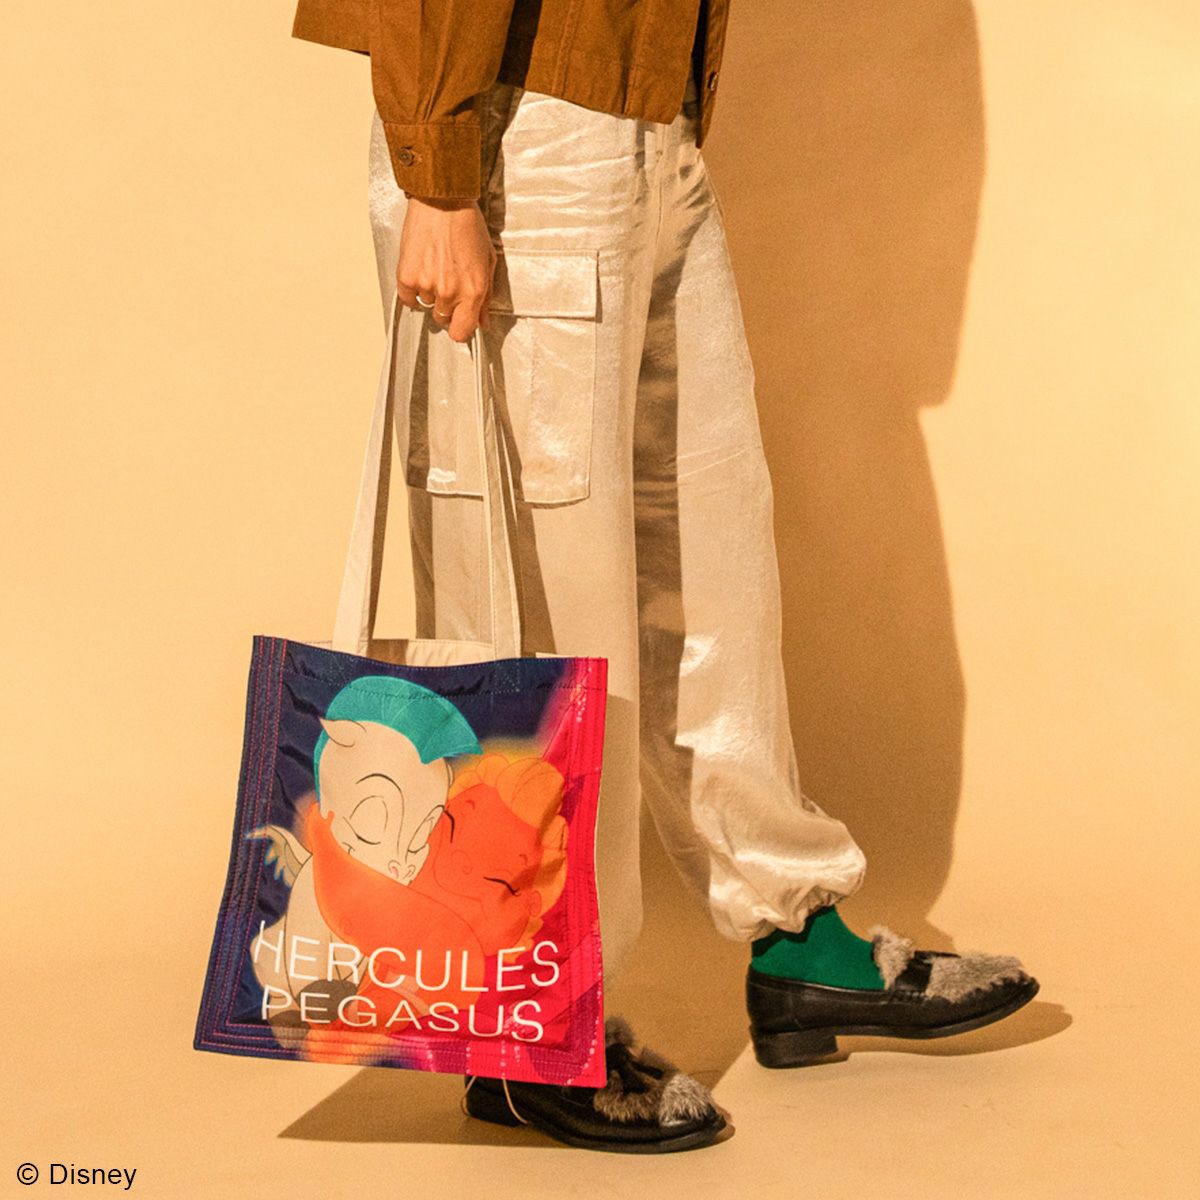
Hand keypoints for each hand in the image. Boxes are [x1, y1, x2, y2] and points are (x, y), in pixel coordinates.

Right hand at [396, 196, 496, 342]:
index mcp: (473, 291)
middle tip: (448, 282)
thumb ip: (485, 297)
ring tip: (436, 267)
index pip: (462, 332)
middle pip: (442, 320)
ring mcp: (426, 284)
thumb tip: (483, 322)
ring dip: (430, 293)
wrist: (442, 201)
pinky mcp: (406, 275)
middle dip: (446, 307)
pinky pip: (408, 298)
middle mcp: (449, 292)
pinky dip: (412, 290)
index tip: (459, 320)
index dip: (460, 328)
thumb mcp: (487, 262)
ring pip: (426, 305)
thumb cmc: (468, 226)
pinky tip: (421, 271)